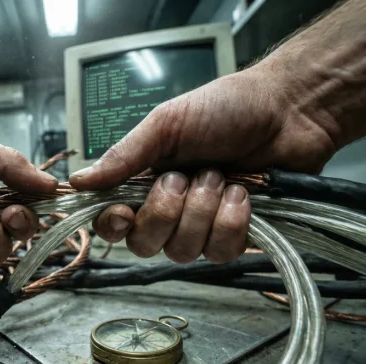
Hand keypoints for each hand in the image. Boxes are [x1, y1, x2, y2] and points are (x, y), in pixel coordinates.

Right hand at [70, 65, 337, 262]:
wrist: (287, 111)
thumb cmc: (225, 108)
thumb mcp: (166, 124)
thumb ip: (123, 156)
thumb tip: (77, 182)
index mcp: (145, 181)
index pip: (114, 222)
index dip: (114, 225)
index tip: (124, 212)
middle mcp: (170, 208)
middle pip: (145, 244)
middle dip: (167, 212)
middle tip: (188, 177)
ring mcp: (202, 225)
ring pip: (184, 251)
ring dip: (203, 212)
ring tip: (223, 178)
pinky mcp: (236, 236)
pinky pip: (220, 252)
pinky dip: (231, 222)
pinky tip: (243, 194)